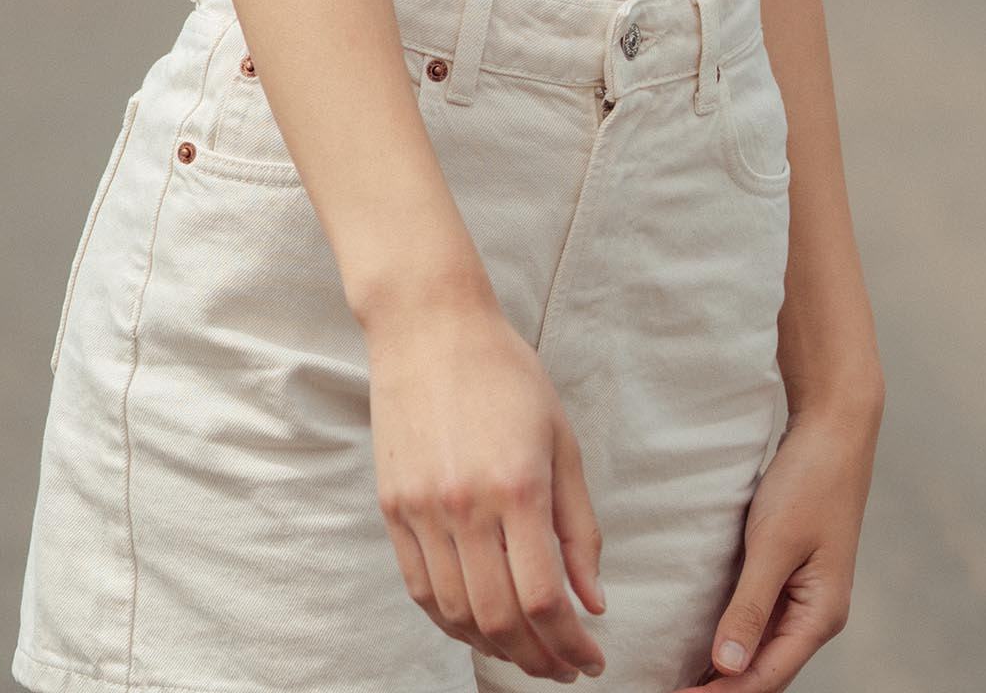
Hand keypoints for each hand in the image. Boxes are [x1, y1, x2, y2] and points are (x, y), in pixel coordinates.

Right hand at [367, 293, 607, 682]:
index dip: (572, 645)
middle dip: (538, 659)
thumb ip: (579, 527)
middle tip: (563, 668)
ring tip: (526, 651)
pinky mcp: (393, 508)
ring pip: (457, 614)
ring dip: (495, 647)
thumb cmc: (506, 374)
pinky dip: (452, 621)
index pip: (545, 599)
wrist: (429, 326)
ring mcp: (422, 511)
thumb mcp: (561, 440)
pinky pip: (421, 589)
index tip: (592, 660)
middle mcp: (466, 506)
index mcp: (518, 486)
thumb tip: (592, 602)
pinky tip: (479, 625)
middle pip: (501, 619)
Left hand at [685, 395, 878, 689]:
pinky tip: (702, 642)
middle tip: (667, 691)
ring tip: (677, 678)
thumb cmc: (809, 481)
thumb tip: (727, 666)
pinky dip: (732, 634)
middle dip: (720, 687)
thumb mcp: (774, 543)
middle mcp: (816, 615)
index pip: (764, 677)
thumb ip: (751, 607)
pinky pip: (759, 619)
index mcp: (820, 616)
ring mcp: (805, 595)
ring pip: (761, 649)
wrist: (833, 427)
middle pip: (764, 671)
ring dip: (724, 666)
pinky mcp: (791, 574)